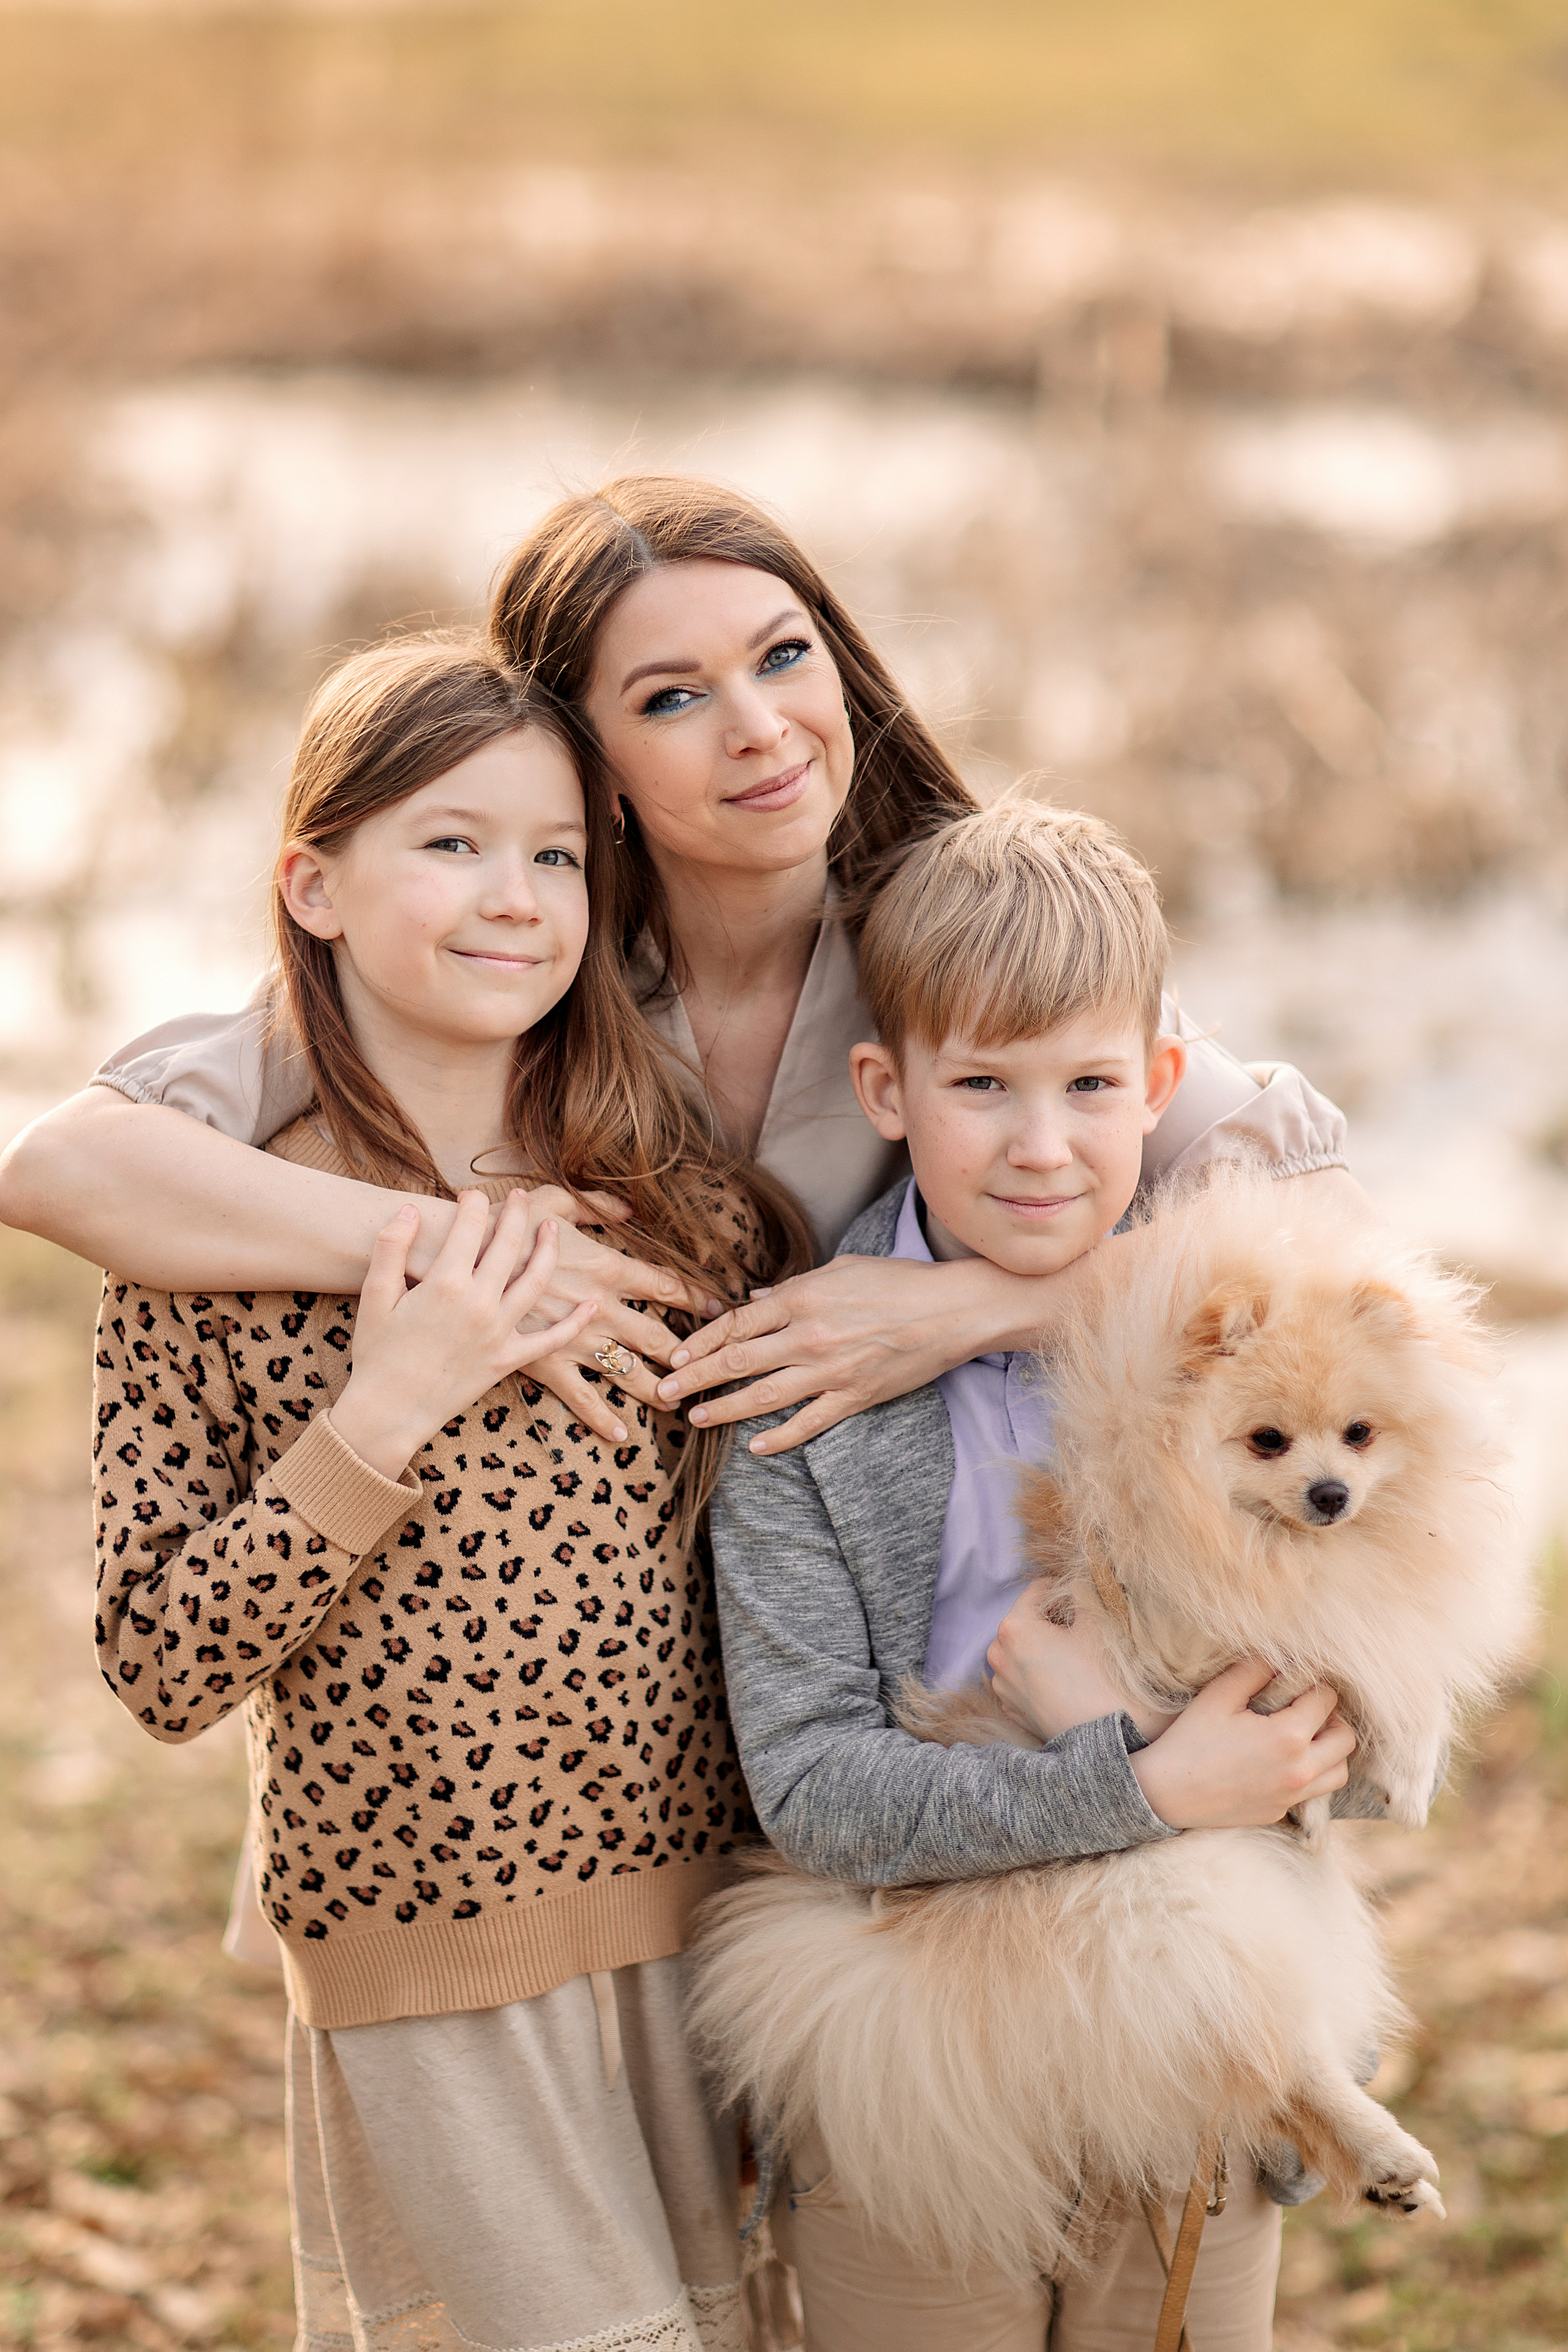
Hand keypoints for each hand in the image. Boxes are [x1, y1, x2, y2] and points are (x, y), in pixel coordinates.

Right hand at [328, 1193, 600, 1478]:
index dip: (473, 1204)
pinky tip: (591, 1304)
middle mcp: (479, 1303)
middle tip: (518, 1197)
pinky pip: (550, 1339)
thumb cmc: (376, 1353)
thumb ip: (391, 1247)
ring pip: (535, 1281)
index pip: (469, 1226)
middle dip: (515, 1214)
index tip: (472, 1195)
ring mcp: (498, 1332)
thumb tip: (409, 1210)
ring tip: (552, 1228)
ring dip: (547, 1250)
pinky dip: (574, 1322)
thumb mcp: (375, 1295)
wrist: (388, 1412)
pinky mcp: (508, 1360)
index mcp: (444, 1283)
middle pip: (507, 1245)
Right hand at [405, 1187, 724, 1446]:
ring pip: (628, 1371)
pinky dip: (603, 1418)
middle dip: (688, 1353)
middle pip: (656, 1335)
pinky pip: (581, 1397)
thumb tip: (632, 1208)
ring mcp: (573, 1338)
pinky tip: (621, 1435)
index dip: (695, 1298)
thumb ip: (598, 1206)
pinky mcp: (545, 1362)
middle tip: (711, 1365)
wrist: (455, 1257)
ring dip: (657, 1389)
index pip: (665, 1285)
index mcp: (605, 1265)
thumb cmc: (505, 1223)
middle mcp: (598, 1306)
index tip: (717, 1310)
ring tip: (679, 1402)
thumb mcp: (555, 1199)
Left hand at [654, 1251, 1083, 1453]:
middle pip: (738, 1359)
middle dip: (696, 1377)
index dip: (702, 1340)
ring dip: (725, 1408)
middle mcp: (810, 1335)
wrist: (954, 1309)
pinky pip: (809, 1422)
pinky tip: (757, 1447)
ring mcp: (832, 1370)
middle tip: (664, 1392)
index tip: (677, 1354)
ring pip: (764, 1395)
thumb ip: (795, 1287)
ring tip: (696, 1417)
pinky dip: (781, 1438)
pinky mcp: (855, 1396)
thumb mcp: (842, 1269)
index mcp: (804, 1298)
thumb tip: (757, 1300)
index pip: (738, 1322)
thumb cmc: (900, 1281)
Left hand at [987, 1585, 1177, 1743]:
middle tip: (1088, 1628)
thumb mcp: (1100, 1621)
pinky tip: (1073, 1679)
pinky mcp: (1015, 1711)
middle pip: (1029, 1619)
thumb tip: (1079, 1576)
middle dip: (1057, 1619)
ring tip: (1083, 1655)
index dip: (1068, 1590)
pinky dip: (1045, 1671)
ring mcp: (1004, 1688)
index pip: (1040, 1589)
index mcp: (1013, 1629)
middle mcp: (998, 1658)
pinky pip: (1027, 1676)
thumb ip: (1084, 1589)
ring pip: (1027, 1648)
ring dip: (1050, 1645)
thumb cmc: (1108, 1680)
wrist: (1117, 1748)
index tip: (1090, 1599)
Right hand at [1131, 1661, 1354, 1830]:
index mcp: (1288, 1736)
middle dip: (1331, 1716)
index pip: (1326, 1700)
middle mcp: (1299, 1770)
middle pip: (1344, 1738)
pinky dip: (1311, 1772)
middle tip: (1305, 1707)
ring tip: (1305, 1735)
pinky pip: (1314, 1791)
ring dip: (1330, 1749)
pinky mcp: (1281, 1811)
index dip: (1312, 1683)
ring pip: (1339, 1771)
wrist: (1167, 1793)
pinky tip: (1284, 1759)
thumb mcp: (1220, 1694)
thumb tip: (1283, 1658)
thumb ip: (1256, 1670)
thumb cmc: (1191, 1739)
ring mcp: (1292, 1795)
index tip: (1295, 1680)